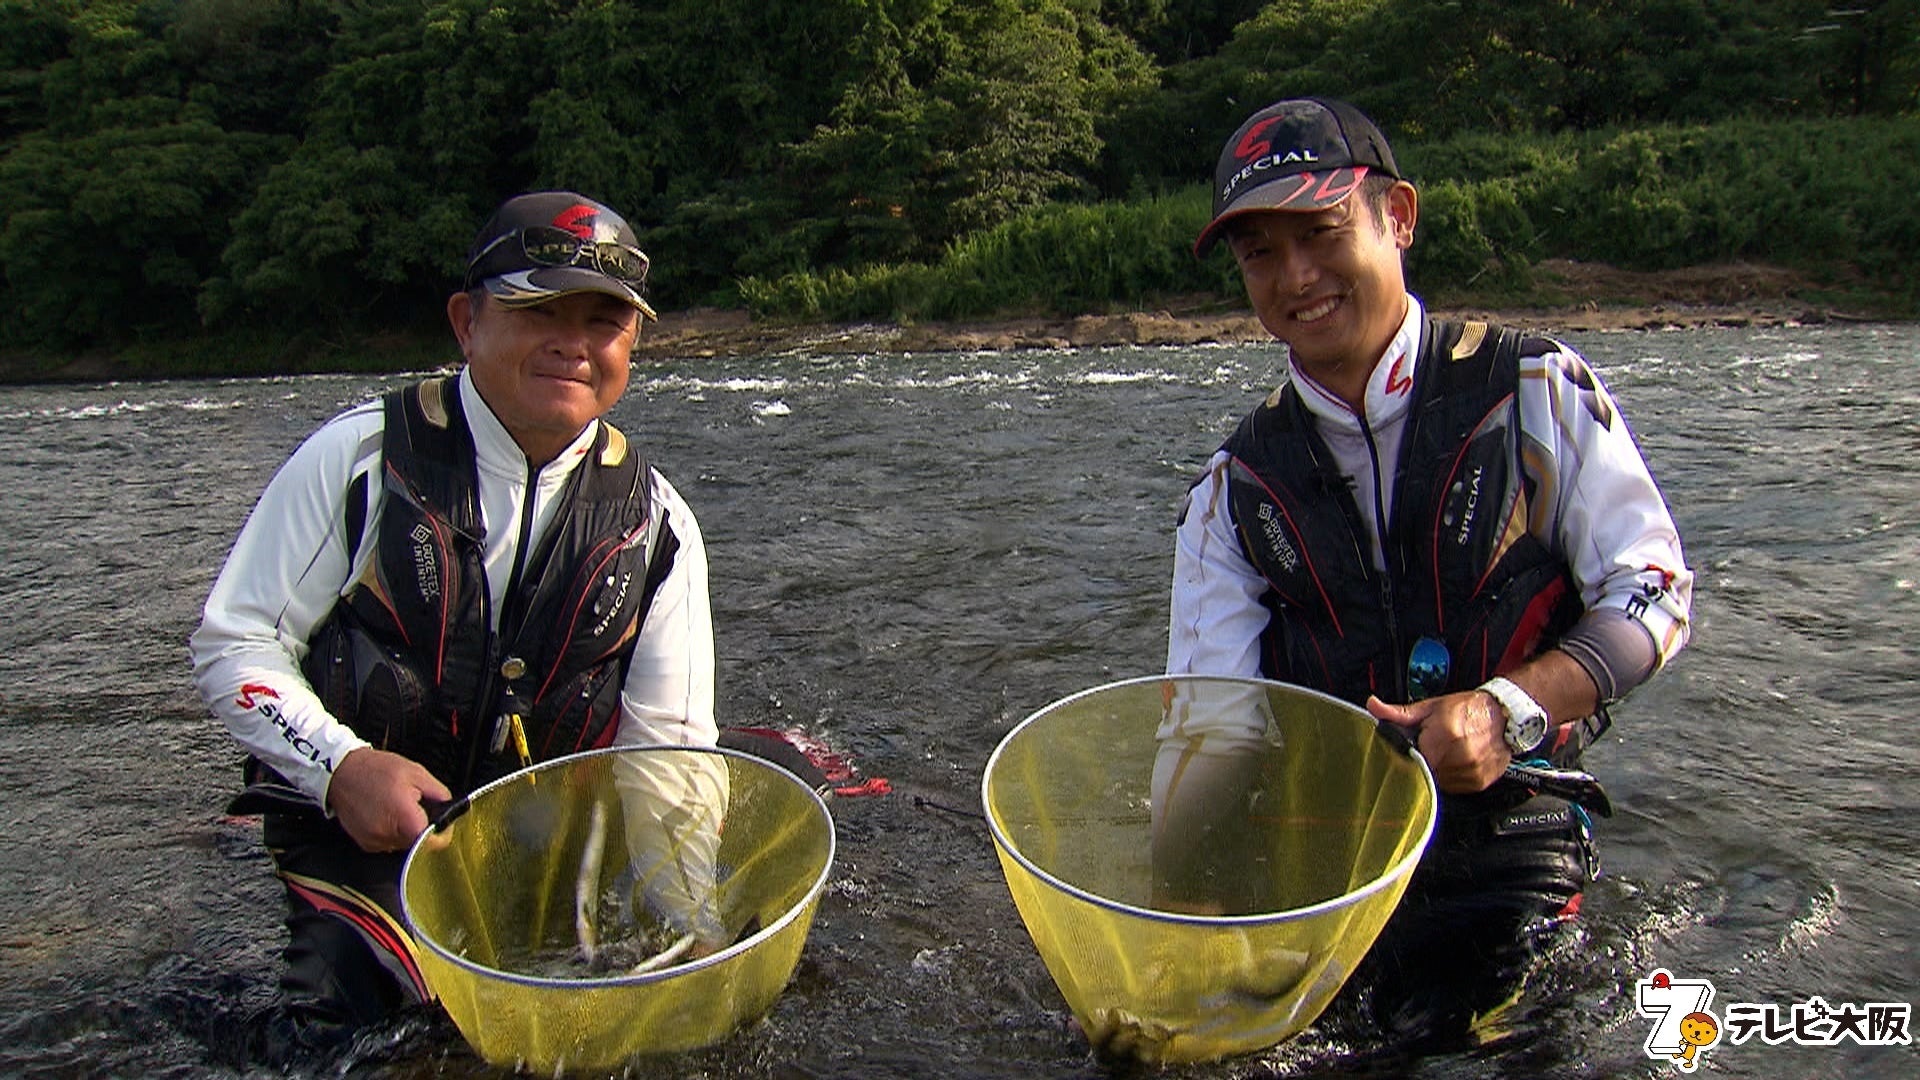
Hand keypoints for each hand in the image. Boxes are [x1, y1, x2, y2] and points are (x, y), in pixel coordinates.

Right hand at [325, 746, 452, 853]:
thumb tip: (450, 808)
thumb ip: (439, 794)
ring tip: (397, 807)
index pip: (432, 843)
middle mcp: (388, 835)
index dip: (442, 834)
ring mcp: (374, 842)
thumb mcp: (416, 773)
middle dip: (422, 827)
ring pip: (403, 844)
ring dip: (406, 830)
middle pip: (418, 844)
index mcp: (404, 818)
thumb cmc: (376, 770)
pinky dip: (391, 832)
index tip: (443, 824)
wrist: (340, 772)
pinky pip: (388, 843)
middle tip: (417, 807)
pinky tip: (385, 813)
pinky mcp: (365, 844)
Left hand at [1367, 690, 1508, 793]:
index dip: (1411, 754)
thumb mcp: (1431, 707)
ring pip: (1440, 782)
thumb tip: (1373, 706)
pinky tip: (1458, 762)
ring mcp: (1471, 771)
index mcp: (1444, 735)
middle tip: (1435, 747)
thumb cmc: (1468, 710)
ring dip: (1439, 770)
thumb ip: (1399, 712)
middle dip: (1426, 760)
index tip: (1414, 749)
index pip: (1413, 757)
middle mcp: (1460, 756)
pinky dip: (1453, 777)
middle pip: (1426, 771)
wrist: (1504, 716)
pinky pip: (1455, 787)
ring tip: (1448, 752)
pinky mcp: (1479, 783)